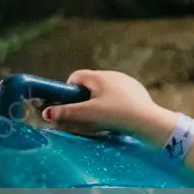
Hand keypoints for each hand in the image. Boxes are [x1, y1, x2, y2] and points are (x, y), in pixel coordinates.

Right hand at [42, 70, 172, 140]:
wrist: (147, 120)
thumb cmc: (115, 114)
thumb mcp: (88, 114)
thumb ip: (66, 112)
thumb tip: (46, 113)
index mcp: (99, 76)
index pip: (76, 76)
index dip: (68, 89)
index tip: (69, 104)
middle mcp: (113, 74)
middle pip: (90, 82)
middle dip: (83, 96)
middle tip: (84, 113)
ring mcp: (127, 81)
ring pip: (105, 88)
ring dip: (98, 99)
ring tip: (101, 116)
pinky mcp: (137, 89)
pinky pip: (119, 93)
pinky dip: (113, 101)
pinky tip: (117, 114)